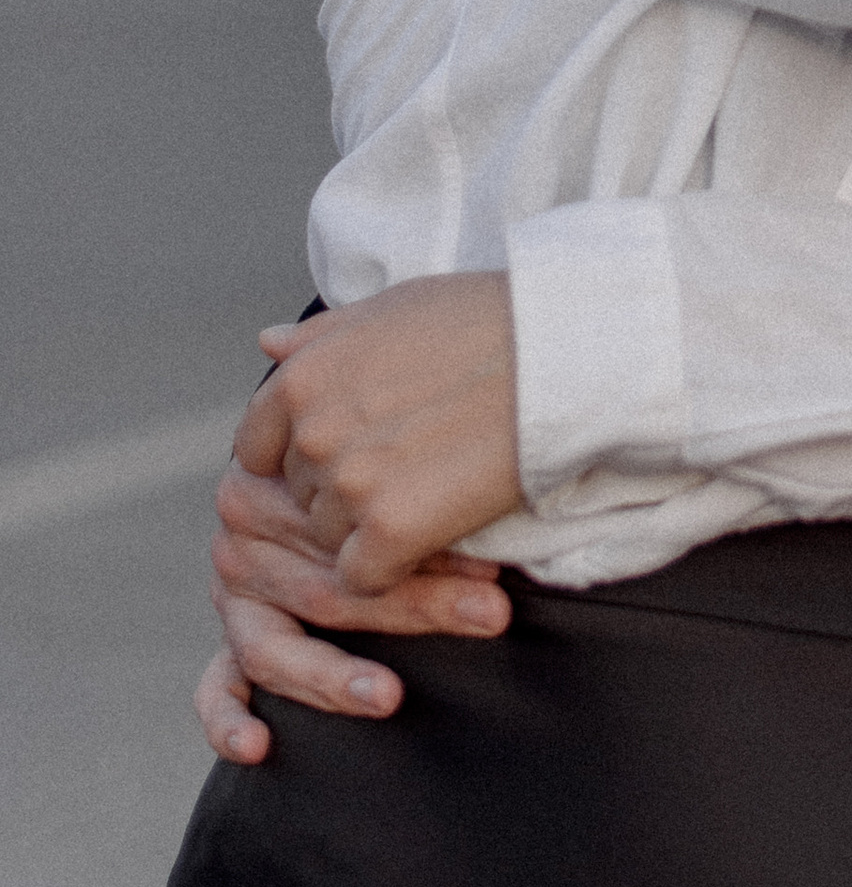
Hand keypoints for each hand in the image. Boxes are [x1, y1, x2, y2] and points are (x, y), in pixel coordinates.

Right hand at [194, 464, 513, 766]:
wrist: (333, 461)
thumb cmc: (388, 460)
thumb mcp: (394, 457)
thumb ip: (419, 479)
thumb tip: (478, 526)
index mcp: (275, 477)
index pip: (347, 528)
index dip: (426, 549)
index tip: (494, 568)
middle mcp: (244, 537)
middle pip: (329, 586)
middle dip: (416, 606)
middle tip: (488, 616)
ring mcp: (233, 596)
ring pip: (278, 647)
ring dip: (335, 676)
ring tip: (387, 696)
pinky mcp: (230, 644)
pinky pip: (216, 687)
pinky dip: (227, 719)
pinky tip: (257, 746)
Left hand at [235, 270, 521, 598]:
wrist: (560, 354)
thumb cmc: (486, 321)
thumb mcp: (390, 307)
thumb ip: (319, 336)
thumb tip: (268, 344)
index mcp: (301, 378)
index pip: (258, 449)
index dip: (305, 456)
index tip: (358, 450)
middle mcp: (311, 433)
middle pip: (301, 496)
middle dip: (343, 491)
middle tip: (411, 465)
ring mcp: (349, 485)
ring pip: (331, 540)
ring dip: (372, 530)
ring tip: (433, 490)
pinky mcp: (391, 531)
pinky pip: (363, 579)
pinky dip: (395, 569)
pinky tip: (436, 531)